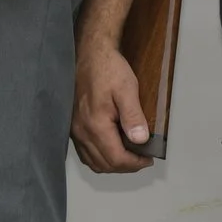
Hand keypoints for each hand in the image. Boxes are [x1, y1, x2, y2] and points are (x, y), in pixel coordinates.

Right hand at [70, 37, 154, 172]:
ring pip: (92, 162)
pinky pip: (84, 152)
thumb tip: (141, 140)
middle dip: (125, 166)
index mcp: (95, 125)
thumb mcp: (127, 89)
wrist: (89, 54)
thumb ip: (133, 116)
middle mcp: (81, 132)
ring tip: (129, 156)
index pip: (116, 158)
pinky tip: (111, 149)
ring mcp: (74, 130)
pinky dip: (99, 158)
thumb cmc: (108, 69)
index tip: (149, 158)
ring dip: (112, 164)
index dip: (135, 164)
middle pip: (104, 164)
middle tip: (142, 159)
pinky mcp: (72, 126)